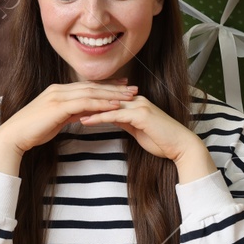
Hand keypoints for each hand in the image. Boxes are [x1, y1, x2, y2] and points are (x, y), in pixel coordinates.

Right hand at [0, 81, 137, 175]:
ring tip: (130, 96)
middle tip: (133, 88)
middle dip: (114, 87)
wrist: (14, 136)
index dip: (106, 86)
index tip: (122, 86)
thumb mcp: (55, 120)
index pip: (87, 85)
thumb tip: (84, 114)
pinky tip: (115, 106)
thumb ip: (70, 114)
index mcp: (58, 91)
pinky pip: (85, 103)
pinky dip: (102, 103)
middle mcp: (59, 89)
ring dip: (113, 94)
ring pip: (91, 92)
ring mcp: (58, 96)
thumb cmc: (32, 131)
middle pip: (92, 86)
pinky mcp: (58, 106)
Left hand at [79, 96, 213, 181]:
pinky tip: (84, 121)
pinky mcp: (140, 115)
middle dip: (83, 102)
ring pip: (107, 104)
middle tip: (63, 106)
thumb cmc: (161, 140)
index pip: (106, 97)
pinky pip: (114, 115)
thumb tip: (110, 118)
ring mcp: (138, 105)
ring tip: (68, 113)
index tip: (70, 106)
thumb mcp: (137, 129)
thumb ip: (124, 121)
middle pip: (104, 97)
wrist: (180, 146)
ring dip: (87, 108)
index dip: (88, 101)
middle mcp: (135, 99)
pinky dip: (98, 117)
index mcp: (134, 101)